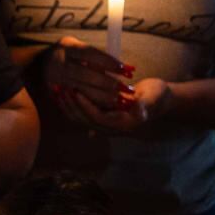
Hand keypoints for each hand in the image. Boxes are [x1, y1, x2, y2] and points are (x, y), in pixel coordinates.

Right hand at [40, 37, 133, 117]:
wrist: (40, 64)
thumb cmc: (69, 54)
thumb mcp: (78, 48)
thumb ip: (95, 56)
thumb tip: (121, 68)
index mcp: (66, 47)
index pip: (90, 54)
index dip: (109, 62)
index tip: (126, 69)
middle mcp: (58, 63)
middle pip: (86, 74)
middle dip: (108, 82)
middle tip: (126, 88)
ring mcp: (55, 79)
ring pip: (82, 90)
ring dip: (103, 96)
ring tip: (120, 98)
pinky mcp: (54, 93)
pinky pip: (77, 100)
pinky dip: (93, 102)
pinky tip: (106, 104)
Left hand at [56, 76, 173, 135]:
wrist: (157, 100)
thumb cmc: (156, 97)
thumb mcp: (152, 99)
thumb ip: (144, 105)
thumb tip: (139, 112)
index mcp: (121, 124)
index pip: (97, 117)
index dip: (85, 105)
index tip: (75, 91)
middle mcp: (110, 127)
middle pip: (84, 119)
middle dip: (71, 104)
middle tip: (61, 88)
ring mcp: (104, 123)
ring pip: (79, 117)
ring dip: (67, 104)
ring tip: (57, 88)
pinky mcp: (100, 116)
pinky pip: (81, 112)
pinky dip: (70, 103)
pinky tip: (62, 90)